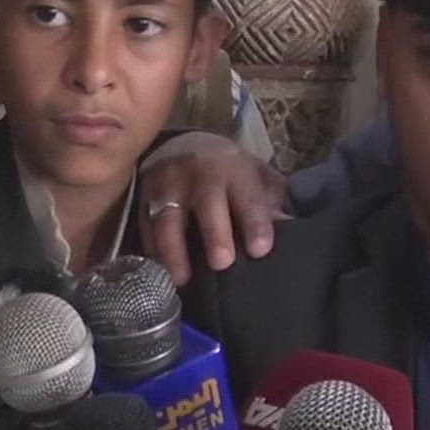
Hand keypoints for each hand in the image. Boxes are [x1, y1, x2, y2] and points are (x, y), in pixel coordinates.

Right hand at [136, 133, 286, 285]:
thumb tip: (287, 229)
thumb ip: (270, 205)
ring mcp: (166, 184)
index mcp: (235, 168)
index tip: (260, 250)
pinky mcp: (142, 198)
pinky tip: (159, 273)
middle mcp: (199, 173)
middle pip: (207, 202)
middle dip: (215, 232)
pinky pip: (144, 226)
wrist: (186, 150)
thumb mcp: (257, 180)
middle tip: (222, 263)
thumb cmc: (230, 175)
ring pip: (167, 216)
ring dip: (173, 249)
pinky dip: (151, 251)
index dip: (255, 223)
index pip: (248, 197)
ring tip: (181, 279)